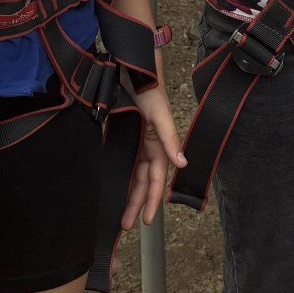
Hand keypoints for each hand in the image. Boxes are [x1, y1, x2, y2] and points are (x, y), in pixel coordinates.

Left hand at [124, 80, 188, 227]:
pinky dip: (117, 175)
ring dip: (127, 193)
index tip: (147, 220)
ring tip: (118, 213)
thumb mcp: (160, 114)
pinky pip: (120, 160)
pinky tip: (111, 185)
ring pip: (131, 174)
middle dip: (136, 203)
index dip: (152, 200)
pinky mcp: (120, 135)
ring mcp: (133, 141)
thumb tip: (182, 163)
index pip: (156, 179)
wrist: (131, 67)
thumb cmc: (150, 88)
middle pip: (142, 182)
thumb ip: (170, 138)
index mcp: (159, 144)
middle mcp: (147, 146)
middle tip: (126, 225)